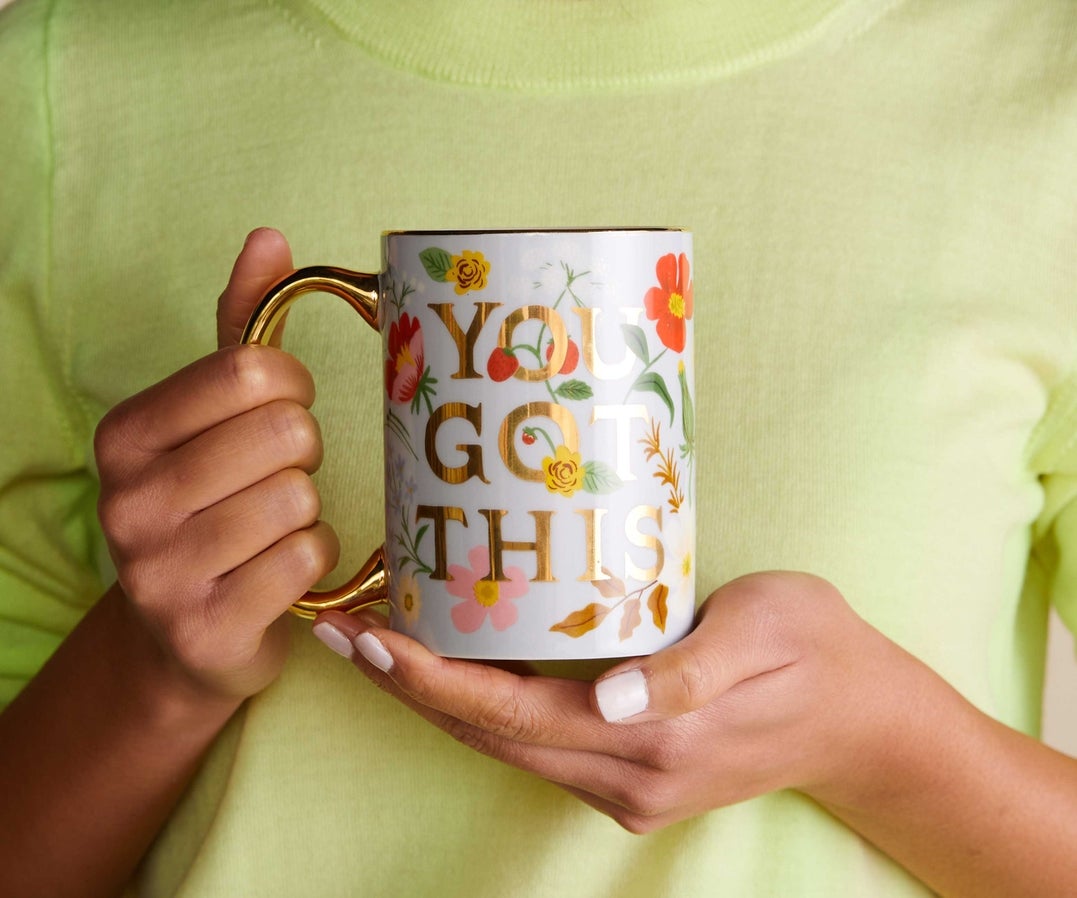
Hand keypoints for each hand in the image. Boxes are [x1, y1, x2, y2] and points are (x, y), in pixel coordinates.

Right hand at [94, 228, 339, 699]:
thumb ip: (239, 325)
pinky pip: (307, 559)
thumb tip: (269, 237)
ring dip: (308, 510)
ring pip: (298, 500)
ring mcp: (160, 572)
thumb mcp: (213, 415)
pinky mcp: (206, 628)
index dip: (291, 386)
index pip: (249, 371)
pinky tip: (282, 569)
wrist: (186, 634)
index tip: (282, 407)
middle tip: (282, 474)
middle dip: (302, 451)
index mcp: (125, 435)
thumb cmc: (213, 505)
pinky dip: (315, 558)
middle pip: (282, 434)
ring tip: (276, 524)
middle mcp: (128, 501)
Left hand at [313, 571, 925, 832]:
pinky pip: (532, 742)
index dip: (432, 679)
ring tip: (374, 642)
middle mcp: (626, 776)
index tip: (370, 640)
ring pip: (502, 743)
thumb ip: (686, 671)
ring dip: (433, 696)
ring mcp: (625, 786)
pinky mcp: (630, 775)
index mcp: (652, 739)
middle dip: (407, 687)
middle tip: (341, 632)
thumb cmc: (815, 651)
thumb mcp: (764, 634)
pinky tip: (452, 663)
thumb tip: (606, 700)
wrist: (862, 721)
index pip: (512, 715)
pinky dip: (480, 704)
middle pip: (488, 735)